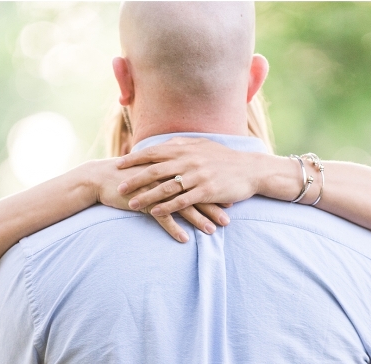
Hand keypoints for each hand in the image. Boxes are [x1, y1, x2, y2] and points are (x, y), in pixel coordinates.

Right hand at [90, 159, 229, 242]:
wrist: (103, 177)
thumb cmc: (130, 174)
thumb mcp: (152, 167)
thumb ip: (170, 169)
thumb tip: (185, 174)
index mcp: (171, 166)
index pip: (199, 178)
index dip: (214, 190)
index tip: (230, 200)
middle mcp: (167, 176)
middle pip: (195, 192)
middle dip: (213, 207)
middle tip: (228, 219)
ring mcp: (156, 189)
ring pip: (182, 206)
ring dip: (198, 220)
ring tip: (212, 231)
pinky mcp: (144, 201)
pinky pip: (162, 217)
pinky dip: (174, 229)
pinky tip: (185, 239)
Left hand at [115, 137, 265, 216]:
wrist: (251, 170)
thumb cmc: (225, 159)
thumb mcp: (203, 145)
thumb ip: (182, 144)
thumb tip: (164, 144)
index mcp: (186, 148)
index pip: (154, 152)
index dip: (134, 159)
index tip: (119, 165)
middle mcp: (189, 161)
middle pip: (155, 170)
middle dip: (134, 179)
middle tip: (119, 187)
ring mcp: (197, 176)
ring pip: (166, 187)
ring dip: (146, 196)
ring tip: (131, 204)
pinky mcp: (206, 191)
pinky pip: (182, 201)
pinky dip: (167, 207)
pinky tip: (154, 213)